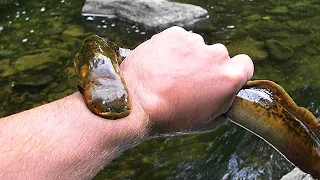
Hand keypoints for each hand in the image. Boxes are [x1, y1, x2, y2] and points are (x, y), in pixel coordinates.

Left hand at [120, 26, 253, 134]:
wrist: (137, 105)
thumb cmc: (171, 117)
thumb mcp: (207, 122)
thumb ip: (225, 106)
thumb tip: (227, 98)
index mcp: (230, 77)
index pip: (244, 64)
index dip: (233, 72)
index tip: (220, 78)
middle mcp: (216, 54)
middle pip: (218, 55)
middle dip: (207, 66)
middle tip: (188, 81)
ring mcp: (194, 42)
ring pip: (197, 47)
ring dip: (188, 57)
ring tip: (170, 75)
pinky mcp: (173, 34)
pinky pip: (179, 40)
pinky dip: (173, 49)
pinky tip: (162, 65)